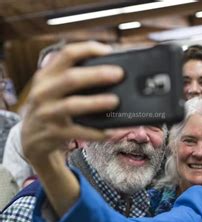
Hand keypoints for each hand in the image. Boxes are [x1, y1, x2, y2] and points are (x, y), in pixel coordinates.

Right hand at [22, 41, 122, 166]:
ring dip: (95, 102)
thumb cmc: (50, 107)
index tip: (109, 51)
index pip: (66, 54)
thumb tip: (110, 70)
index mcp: (46, 75)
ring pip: (72, 105)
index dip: (88, 49)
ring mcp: (47, 113)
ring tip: (115, 101)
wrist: (29, 138)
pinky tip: (109, 131)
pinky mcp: (54, 132)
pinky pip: (77, 131)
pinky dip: (95, 132)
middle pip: (71, 78)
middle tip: (119, 74)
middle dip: (97, 75)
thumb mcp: (53, 88)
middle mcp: (44, 91)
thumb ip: (73, 76)